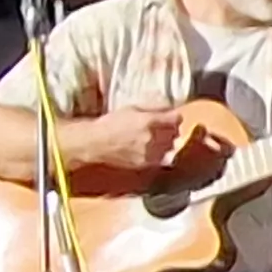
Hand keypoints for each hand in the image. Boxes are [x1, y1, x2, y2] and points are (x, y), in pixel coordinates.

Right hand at [72, 107, 191, 176]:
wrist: (96, 143)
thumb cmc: (111, 123)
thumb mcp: (132, 108)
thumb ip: (153, 108)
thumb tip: (170, 107)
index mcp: (148, 121)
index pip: (176, 119)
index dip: (175, 118)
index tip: (172, 117)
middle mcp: (152, 138)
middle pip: (175, 133)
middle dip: (171, 130)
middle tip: (164, 128)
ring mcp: (149, 153)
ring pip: (171, 147)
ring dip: (168, 142)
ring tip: (157, 139)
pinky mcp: (145, 164)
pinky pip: (162, 159)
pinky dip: (161, 154)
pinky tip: (152, 149)